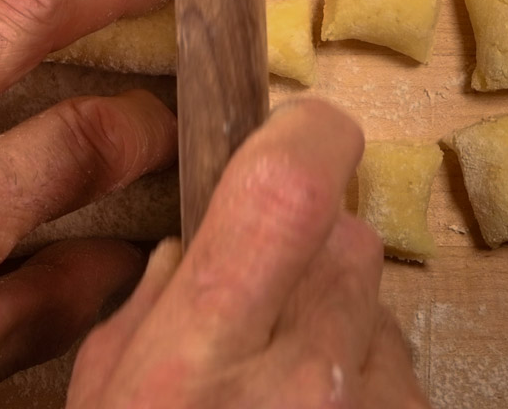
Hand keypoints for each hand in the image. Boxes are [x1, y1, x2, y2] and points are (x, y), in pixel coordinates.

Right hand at [68, 99, 430, 408]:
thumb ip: (148, 306)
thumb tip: (194, 239)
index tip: (299, 127)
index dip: (307, 134)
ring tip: (290, 388)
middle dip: (316, 248)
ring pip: (378, 309)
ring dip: (341, 324)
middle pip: (350, 242)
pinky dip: (367, 383)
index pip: (286, 189)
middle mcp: (301, 381)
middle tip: (274, 301)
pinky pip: (401, 372)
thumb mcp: (106, 400)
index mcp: (201, 355)